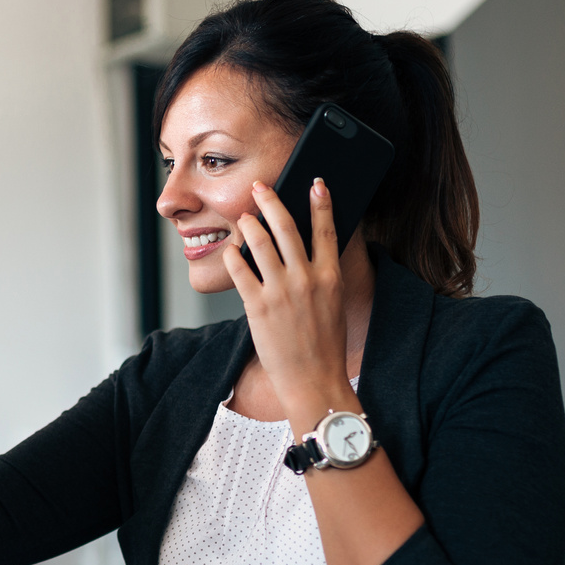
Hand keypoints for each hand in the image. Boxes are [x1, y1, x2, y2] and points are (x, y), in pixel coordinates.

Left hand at [221, 178, 358, 427]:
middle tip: (260, 187)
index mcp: (330, 277)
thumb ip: (322, 276)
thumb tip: (309, 252)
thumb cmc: (325, 346)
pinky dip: (233, 256)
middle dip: (272, 201)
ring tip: (245, 217)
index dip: (320, 202)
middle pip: (286, 228)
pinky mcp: (258, 307)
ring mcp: (281, 292)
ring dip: (249, 225)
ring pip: (260, 243)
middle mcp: (306, 280)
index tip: (315, 182)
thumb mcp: (334, 305)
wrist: (314, 382)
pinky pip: (240, 271)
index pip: (326, 229)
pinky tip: (230, 251)